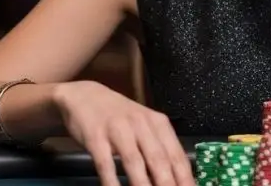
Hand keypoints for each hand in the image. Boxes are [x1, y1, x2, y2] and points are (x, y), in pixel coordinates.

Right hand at [53, 81, 193, 185]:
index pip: (176, 154)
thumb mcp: (144, 126)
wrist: (86, 94)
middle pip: (159, 159)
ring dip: (143, 185)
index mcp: (157, 123)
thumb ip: (158, 148)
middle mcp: (141, 124)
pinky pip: (105, 163)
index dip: (185, 177)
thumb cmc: (120, 115)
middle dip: (167, 183)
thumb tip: (174, 178)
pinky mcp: (96, 137)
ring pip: (134, 162)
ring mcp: (118, 130)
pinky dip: (112, 181)